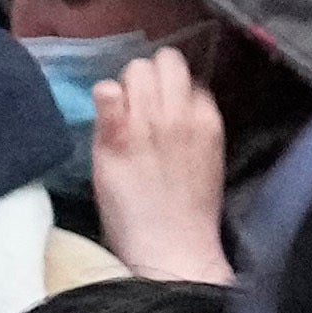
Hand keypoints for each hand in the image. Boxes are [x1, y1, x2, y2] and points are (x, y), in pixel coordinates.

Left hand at [90, 48, 235, 291]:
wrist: (171, 250)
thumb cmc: (189, 213)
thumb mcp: (207, 157)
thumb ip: (194, 123)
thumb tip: (177, 98)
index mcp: (207, 119)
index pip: (186, 76)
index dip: (170, 90)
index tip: (163, 110)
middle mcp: (179, 112)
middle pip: (160, 62)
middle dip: (148, 79)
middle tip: (139, 107)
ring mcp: (146, 121)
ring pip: (134, 69)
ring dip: (126, 88)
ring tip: (122, 117)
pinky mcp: (115, 136)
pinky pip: (105, 90)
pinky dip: (104, 99)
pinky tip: (107, 120)